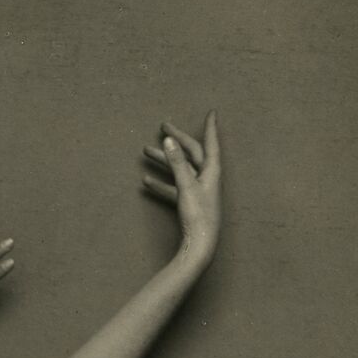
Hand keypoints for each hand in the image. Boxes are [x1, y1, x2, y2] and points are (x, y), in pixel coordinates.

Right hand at [141, 113, 222, 264]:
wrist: (200, 245)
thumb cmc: (199, 215)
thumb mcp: (186, 185)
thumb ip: (177, 162)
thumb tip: (168, 139)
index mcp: (211, 171)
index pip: (209, 144)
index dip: (210, 128)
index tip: (211, 112)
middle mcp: (206, 178)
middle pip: (190, 154)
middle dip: (177, 140)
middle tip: (163, 127)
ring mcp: (197, 191)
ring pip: (179, 170)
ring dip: (164, 161)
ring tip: (146, 152)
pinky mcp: (188, 203)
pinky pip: (173, 188)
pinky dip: (162, 183)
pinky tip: (147, 181)